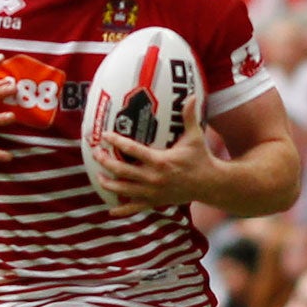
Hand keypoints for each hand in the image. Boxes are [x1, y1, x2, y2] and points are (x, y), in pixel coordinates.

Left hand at [93, 117, 213, 213]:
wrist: (210, 184)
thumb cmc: (201, 158)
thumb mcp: (195, 137)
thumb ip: (189, 117)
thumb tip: (191, 96)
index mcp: (160, 161)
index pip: (133, 150)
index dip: (117, 141)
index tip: (104, 135)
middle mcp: (153, 178)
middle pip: (122, 171)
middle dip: (106, 162)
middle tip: (95, 154)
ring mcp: (153, 192)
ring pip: (124, 190)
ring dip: (109, 184)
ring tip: (98, 177)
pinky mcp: (155, 202)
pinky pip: (135, 208)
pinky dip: (122, 210)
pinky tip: (111, 210)